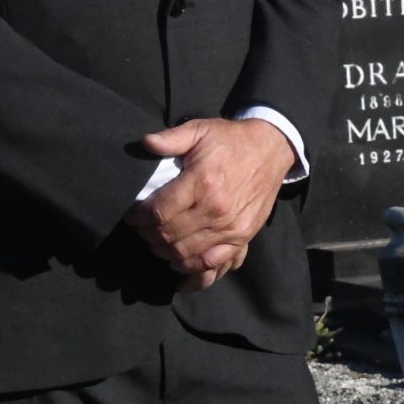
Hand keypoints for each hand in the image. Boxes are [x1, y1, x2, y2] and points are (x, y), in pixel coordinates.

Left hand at [122, 118, 294, 286]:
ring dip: (164, 253)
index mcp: (203, 182)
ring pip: (185, 255)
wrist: (272, 149)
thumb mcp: (201, 129)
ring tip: (158, 242)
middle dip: (148, 235)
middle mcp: (216, 210)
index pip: (158, 212)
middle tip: (142, 228)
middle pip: (168, 236)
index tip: (132, 214)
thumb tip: (145, 143)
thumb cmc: (231, 140)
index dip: (138, 217)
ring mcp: (230, 229)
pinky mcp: (242, 239)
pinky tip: (179, 270)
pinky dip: (193, 274)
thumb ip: (172, 137)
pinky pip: (213, 267)